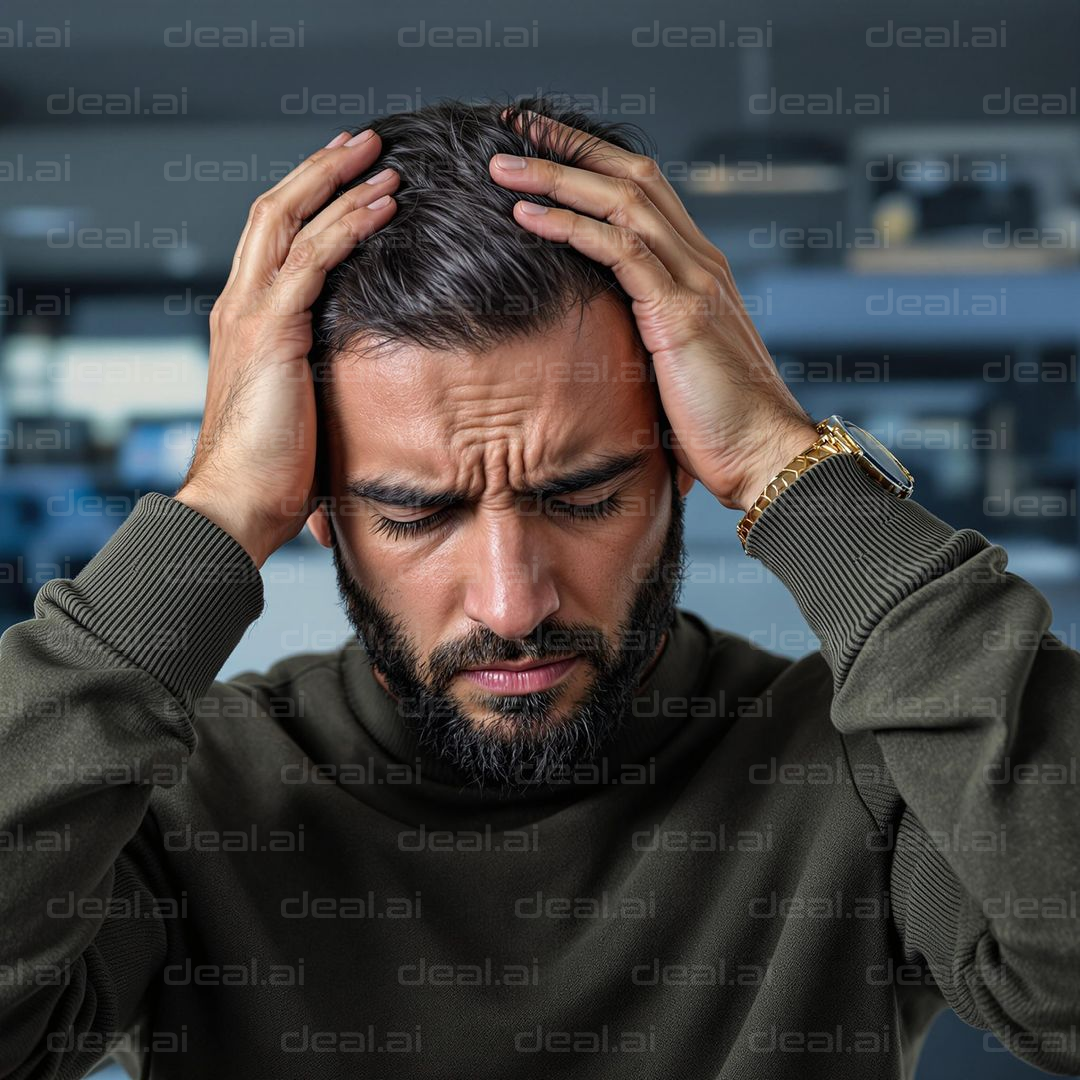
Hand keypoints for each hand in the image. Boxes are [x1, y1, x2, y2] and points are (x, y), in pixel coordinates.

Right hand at [175, 128, 399, 567]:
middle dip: (321, 170)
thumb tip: (358, 378)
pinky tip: (382, 207)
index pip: (271, 238)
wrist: (235, 503)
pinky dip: (348, 226)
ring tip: (383, 162)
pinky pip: (313, 260)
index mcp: (245, 321)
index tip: (346, 175)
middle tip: (364, 144)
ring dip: (340, 185)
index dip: (307, 199)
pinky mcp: (271, 331)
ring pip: (291, 220)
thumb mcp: (297, 407)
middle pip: (275, 211)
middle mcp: (240, 305)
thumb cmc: (269, 470)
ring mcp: (251, 313)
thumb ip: (317, 376)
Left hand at [488, 110, 818, 514]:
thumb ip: (644, 334)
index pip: (643, 193)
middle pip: (632, 178)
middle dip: (571, 146)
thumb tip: (598, 335)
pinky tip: (528, 216)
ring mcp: (694, 282)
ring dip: (558, 176)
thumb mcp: (672, 364)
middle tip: (515, 125)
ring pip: (623, 202)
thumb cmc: (717, 422)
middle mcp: (700, 262)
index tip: (541, 145)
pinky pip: (621, 251)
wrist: (763, 455)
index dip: (593, 161)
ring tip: (504, 164)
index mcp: (697, 271)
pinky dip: (571, 227)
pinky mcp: (681, 313)